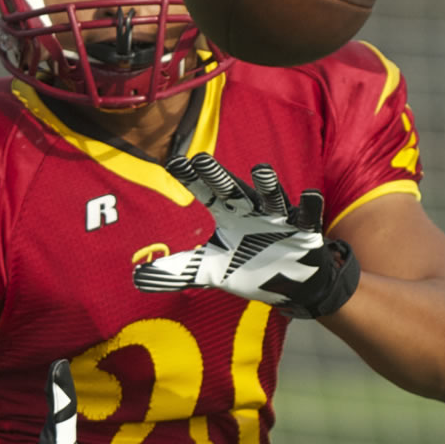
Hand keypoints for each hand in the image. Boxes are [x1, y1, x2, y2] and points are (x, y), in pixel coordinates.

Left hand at [132, 153, 360, 318]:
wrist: (289, 283)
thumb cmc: (248, 266)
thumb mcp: (210, 270)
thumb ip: (176, 271)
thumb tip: (134, 278)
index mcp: (228, 213)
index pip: (205, 191)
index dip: (191, 178)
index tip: (173, 163)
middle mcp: (251, 210)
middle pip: (232, 189)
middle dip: (218, 176)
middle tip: (201, 159)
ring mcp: (279, 219)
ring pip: (272, 198)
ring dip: (268, 185)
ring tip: (261, 170)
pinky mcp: (305, 231)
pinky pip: (309, 216)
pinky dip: (309, 207)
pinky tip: (308, 196)